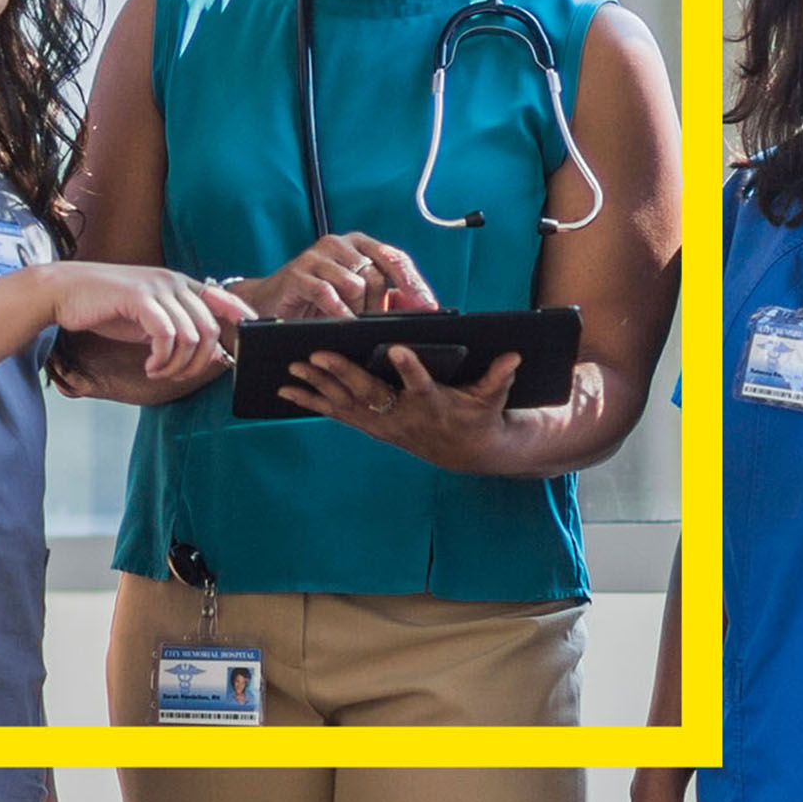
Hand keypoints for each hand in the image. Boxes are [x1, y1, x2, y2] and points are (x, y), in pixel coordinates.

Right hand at [38, 263, 248, 381]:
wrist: (65, 293)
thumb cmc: (106, 306)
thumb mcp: (149, 319)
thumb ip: (178, 331)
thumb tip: (213, 354)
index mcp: (179, 284)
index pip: (224, 300)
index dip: (241, 321)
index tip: (243, 347)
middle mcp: (173, 282)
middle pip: (211, 328)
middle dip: (199, 361)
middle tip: (177, 374)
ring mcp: (157, 287)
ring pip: (191, 336)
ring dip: (177, 365)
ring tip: (158, 371)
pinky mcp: (139, 297)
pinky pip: (167, 335)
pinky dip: (162, 359)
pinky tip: (150, 366)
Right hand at [242, 234, 439, 320]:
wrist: (270, 302)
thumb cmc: (318, 300)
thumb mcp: (356, 298)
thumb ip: (387, 299)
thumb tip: (421, 307)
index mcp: (359, 245)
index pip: (395, 258)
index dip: (414, 283)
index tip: (430, 307)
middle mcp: (340, 244)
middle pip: (375, 274)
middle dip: (379, 305)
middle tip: (375, 325)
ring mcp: (317, 255)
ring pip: (354, 284)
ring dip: (356, 310)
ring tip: (350, 322)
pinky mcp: (298, 273)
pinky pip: (326, 293)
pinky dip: (337, 312)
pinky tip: (339, 323)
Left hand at [279, 338, 524, 470]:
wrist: (465, 451)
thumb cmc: (478, 414)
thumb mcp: (492, 397)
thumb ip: (500, 376)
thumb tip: (516, 355)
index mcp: (433, 403)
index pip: (421, 385)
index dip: (410, 369)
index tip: (398, 349)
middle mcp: (402, 416)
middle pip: (369, 393)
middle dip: (342, 373)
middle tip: (317, 354)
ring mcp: (382, 423)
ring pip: (345, 403)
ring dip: (317, 387)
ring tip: (291, 369)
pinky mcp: (370, 425)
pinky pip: (336, 413)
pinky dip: (311, 401)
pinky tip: (286, 392)